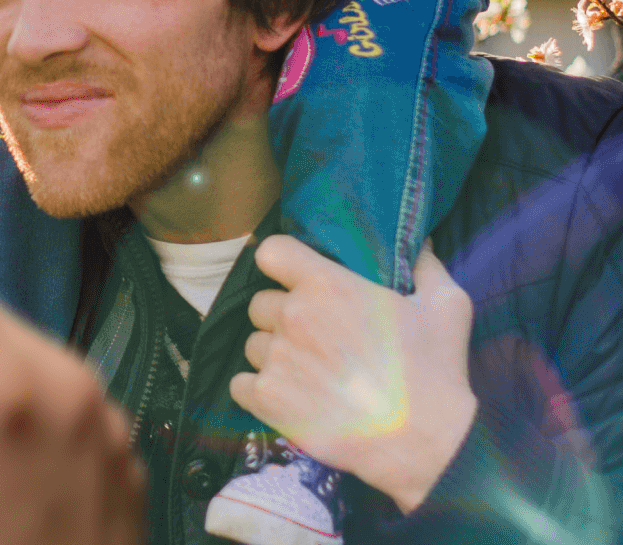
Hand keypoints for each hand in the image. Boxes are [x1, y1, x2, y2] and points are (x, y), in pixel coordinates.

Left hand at [229, 237, 476, 514]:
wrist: (428, 446)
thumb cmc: (435, 373)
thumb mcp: (446, 307)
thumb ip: (427, 266)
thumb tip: (420, 241)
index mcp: (326, 284)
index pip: (272, 252)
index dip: (281, 265)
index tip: (294, 279)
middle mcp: (293, 315)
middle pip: (261, 304)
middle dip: (281, 317)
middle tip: (313, 338)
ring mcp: (276, 357)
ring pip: (253, 344)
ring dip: (273, 355)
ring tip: (306, 373)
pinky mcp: (268, 398)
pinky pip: (240, 384)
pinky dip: (257, 391)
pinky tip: (287, 397)